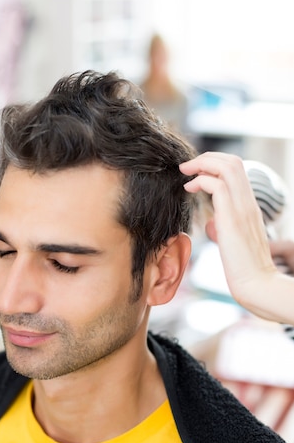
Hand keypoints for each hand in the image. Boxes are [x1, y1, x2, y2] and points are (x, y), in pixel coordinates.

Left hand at [180, 152, 293, 323]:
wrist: (257, 284)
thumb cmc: (243, 267)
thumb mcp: (232, 240)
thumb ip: (224, 226)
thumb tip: (212, 223)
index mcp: (249, 206)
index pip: (237, 170)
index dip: (215, 164)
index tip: (196, 173)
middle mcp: (248, 202)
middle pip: (233, 161)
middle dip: (206, 157)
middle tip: (187, 168)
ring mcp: (242, 208)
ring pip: (227, 167)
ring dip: (201, 164)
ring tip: (185, 173)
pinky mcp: (232, 219)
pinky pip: (217, 186)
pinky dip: (200, 181)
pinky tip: (189, 189)